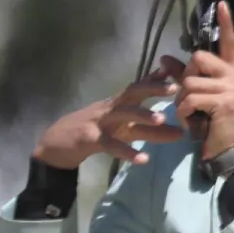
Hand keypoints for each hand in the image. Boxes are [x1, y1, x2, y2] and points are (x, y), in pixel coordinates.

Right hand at [33, 66, 184, 169]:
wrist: (54, 144)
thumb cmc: (93, 132)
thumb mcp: (120, 124)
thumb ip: (146, 122)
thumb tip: (176, 123)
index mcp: (118, 103)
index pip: (139, 87)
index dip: (158, 79)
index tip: (179, 73)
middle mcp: (111, 108)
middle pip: (133, 93)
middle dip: (153, 89)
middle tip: (175, 88)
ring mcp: (99, 122)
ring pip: (122, 114)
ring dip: (143, 115)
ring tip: (163, 120)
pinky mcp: (90, 139)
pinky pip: (111, 145)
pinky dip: (127, 152)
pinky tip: (143, 159)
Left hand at [170, 1, 233, 160]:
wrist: (228, 145)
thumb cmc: (214, 119)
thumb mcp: (200, 94)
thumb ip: (183, 75)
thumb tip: (164, 58)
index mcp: (231, 70)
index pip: (228, 41)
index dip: (226, 23)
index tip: (222, 3)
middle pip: (198, 58)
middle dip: (185, 76)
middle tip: (188, 95)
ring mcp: (231, 88)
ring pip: (190, 82)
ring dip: (181, 100)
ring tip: (189, 113)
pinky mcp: (224, 102)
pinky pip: (190, 98)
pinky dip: (183, 112)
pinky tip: (190, 121)